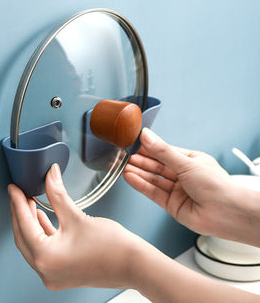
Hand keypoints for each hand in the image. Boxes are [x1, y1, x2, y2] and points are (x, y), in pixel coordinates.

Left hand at [9, 164, 145, 290]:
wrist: (134, 264)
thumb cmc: (112, 247)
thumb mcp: (78, 216)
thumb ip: (58, 194)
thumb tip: (50, 175)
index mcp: (46, 258)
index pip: (24, 224)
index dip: (17, 202)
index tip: (14, 188)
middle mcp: (46, 271)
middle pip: (23, 236)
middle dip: (20, 213)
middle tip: (19, 193)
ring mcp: (54, 274)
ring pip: (33, 244)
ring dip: (30, 223)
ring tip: (29, 202)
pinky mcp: (63, 272)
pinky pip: (44, 250)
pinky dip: (42, 233)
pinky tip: (43, 218)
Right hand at [123, 128, 259, 244]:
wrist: (226, 214)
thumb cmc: (217, 186)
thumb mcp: (187, 163)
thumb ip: (163, 152)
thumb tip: (147, 136)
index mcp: (190, 161)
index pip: (164, 152)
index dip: (149, 148)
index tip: (134, 143)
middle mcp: (183, 175)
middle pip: (157, 166)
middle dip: (141, 161)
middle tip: (125, 155)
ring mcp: (176, 190)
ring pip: (153, 179)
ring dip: (138, 172)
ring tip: (123, 166)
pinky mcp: (171, 204)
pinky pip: (153, 192)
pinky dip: (141, 185)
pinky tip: (130, 177)